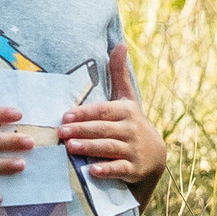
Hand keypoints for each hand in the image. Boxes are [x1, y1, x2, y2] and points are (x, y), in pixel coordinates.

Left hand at [61, 43, 166, 187]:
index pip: (103, 110)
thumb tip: (120, 44)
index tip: (65, 115)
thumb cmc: (131, 123)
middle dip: (81, 130)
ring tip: (69, 147)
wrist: (155, 155)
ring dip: (89, 148)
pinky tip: (92, 171)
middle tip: (60, 132)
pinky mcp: (133, 169)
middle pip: (103, 129)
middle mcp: (131, 129)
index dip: (84, 113)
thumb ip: (119, 73)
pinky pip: (119, 169)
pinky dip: (106, 170)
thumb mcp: (127, 98)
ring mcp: (133, 150)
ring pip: (108, 148)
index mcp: (126, 111)